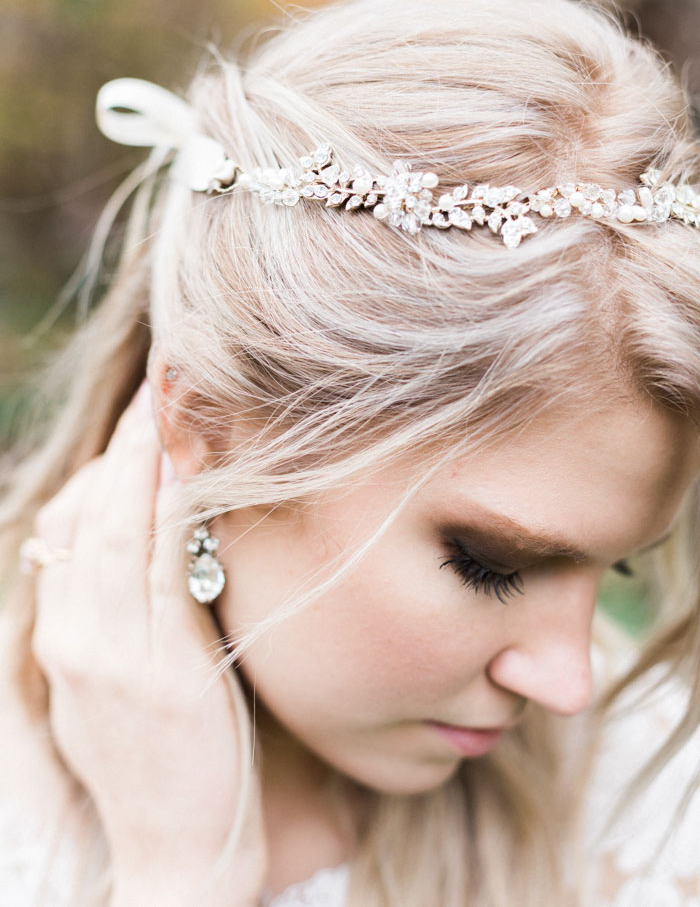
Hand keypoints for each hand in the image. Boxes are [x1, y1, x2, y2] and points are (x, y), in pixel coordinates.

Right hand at [31, 383, 266, 906]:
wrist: (175, 857)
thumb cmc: (164, 768)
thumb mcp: (118, 688)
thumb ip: (123, 618)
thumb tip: (155, 551)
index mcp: (62, 639)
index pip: (75, 527)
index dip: (107, 464)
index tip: (143, 414)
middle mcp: (74, 638)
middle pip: (94, 513)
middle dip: (127, 441)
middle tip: (162, 378)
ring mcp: (111, 653)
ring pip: (121, 528)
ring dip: (146, 457)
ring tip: (172, 397)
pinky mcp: (158, 668)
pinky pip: (162, 566)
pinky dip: (172, 506)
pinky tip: (190, 463)